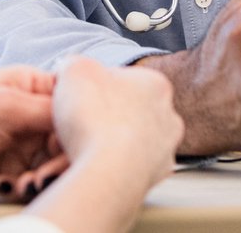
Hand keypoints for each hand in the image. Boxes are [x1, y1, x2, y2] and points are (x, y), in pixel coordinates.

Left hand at [0, 65, 66, 201]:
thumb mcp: (4, 105)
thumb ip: (46, 108)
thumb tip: (82, 113)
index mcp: (29, 85)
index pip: (70, 101)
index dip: (75, 122)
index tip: (71, 142)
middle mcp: (30, 114)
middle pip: (67, 136)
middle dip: (59, 158)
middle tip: (44, 176)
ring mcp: (22, 144)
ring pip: (54, 162)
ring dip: (43, 177)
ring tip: (23, 186)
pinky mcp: (12, 171)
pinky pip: (35, 181)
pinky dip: (25, 188)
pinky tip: (6, 187)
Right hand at [48, 57, 182, 194]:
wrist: (106, 171)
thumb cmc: (94, 118)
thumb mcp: (74, 70)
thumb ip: (76, 62)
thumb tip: (72, 68)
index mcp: (155, 83)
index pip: (121, 79)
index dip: (94, 89)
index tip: (81, 100)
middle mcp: (168, 115)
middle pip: (129, 110)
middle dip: (107, 116)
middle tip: (83, 123)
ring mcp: (165, 148)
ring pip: (132, 140)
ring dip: (112, 142)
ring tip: (88, 147)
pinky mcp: (156, 177)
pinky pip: (130, 167)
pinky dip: (116, 166)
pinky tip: (99, 164)